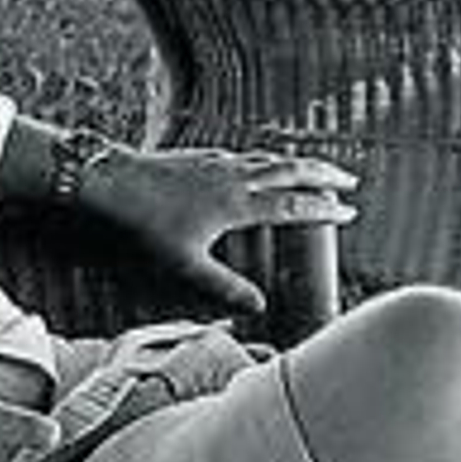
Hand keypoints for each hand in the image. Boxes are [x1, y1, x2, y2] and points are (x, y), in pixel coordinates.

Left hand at [86, 147, 356, 312]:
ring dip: (297, 162)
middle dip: (324, 174)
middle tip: (348, 181)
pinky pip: (245, 154)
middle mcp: (234, 176)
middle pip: (292, 170)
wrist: (111, 182)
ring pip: (270, 157)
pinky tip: (259, 164)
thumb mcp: (185, 264)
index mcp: (238, 204)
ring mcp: (217, 162)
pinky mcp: (200, 155)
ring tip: (314, 169)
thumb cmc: (145, 225)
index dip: (324, 209)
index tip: (349, 212)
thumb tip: (258, 307)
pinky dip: (265, 158)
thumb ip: (223, 287)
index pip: (294, 205)